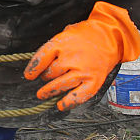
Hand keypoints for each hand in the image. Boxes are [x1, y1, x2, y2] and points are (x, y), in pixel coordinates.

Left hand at [24, 1, 139, 110]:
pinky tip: (60, 105)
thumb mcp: (65, 33)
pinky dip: (68, 102)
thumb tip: (39, 64)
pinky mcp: (94, 81)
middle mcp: (71, 58)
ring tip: (43, 94)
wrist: (110, 36)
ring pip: (60, 85)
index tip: (29, 76)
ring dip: (49, 91)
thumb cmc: (85, 35)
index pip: (41, 59)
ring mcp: (83, 71)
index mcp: (62, 43)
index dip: (32, 69)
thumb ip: (53, 47)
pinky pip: (79, 95)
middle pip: (49, 73)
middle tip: (44, 79)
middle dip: (44, 77)